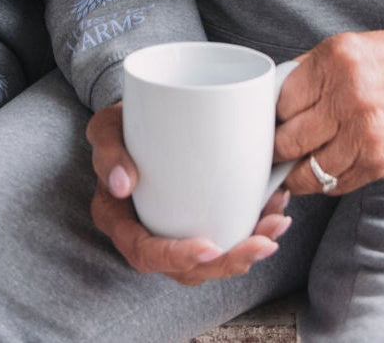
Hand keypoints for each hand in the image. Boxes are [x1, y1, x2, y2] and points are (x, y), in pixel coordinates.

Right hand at [86, 103, 291, 285]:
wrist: (141, 115)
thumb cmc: (120, 126)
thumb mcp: (105, 130)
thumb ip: (108, 152)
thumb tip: (123, 184)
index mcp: (120, 222)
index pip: (145, 254)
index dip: (177, 258)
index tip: (209, 248)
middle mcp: (148, 236)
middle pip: (189, 269)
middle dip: (230, 262)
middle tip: (264, 243)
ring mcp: (175, 233)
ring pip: (213, 260)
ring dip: (249, 249)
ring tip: (278, 222)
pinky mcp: (199, 221)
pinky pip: (226, 236)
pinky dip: (253, 227)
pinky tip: (275, 207)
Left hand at [275, 25, 383, 197]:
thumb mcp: (343, 48)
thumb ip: (306, 73)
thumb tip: (269, 102)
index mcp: (334, 61)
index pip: (281, 102)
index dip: (272, 115)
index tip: (269, 121)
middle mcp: (348, 97)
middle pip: (289, 139)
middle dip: (277, 147)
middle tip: (273, 147)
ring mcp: (366, 134)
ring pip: (308, 171)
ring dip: (295, 172)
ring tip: (292, 164)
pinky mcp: (380, 162)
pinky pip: (336, 184)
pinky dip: (323, 181)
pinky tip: (321, 169)